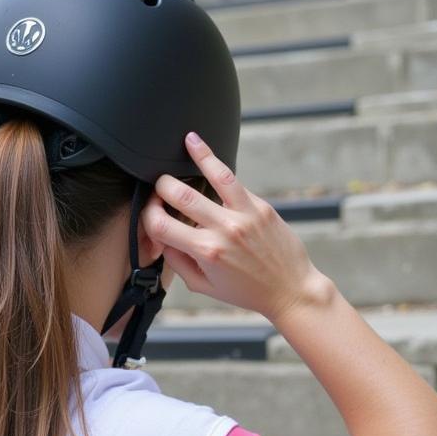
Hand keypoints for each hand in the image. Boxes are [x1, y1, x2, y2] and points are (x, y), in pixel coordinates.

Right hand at [141, 132, 327, 322]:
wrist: (289, 290)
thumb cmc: (246, 292)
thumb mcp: (203, 286)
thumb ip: (178, 262)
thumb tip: (161, 239)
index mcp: (205, 252)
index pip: (161, 224)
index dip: (147, 215)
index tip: (149, 212)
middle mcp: (224, 230)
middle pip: (179, 195)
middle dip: (161, 187)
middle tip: (160, 187)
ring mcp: (244, 215)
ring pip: (213, 175)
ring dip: (194, 157)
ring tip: (185, 143)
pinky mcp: (260, 206)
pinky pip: (233, 180)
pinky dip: (214, 162)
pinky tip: (200, 147)